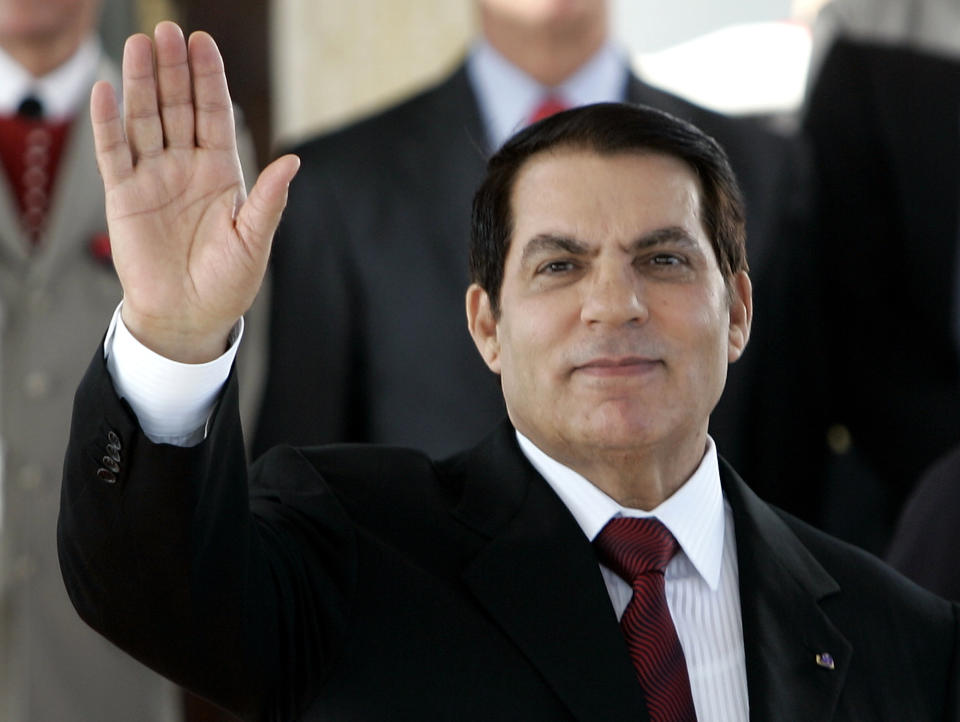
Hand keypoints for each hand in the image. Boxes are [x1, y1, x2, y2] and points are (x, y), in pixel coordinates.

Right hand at [92, 22, 299, 361]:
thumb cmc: (227, 283)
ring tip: (138, 45)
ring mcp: (153, 178)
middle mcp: (186, 167)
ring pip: (144, 120)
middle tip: (168, 31)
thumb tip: (292, 162)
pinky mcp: (124, 196)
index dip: (209, 79)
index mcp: (222, 173)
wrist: (189, 316)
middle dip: (173, 70)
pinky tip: (107, 91)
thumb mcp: (254, 242)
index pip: (214, 114)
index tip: (204, 43)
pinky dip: (108, 123)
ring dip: (140, 84)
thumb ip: (268, 201)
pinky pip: (113, 153)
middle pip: (177, 107)